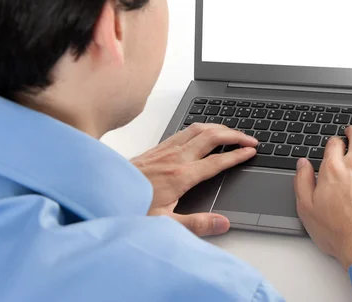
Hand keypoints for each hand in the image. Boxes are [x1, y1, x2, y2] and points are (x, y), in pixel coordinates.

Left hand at [131, 123, 257, 236]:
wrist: (100, 194)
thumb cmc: (129, 209)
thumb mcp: (164, 224)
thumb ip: (196, 224)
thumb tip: (222, 223)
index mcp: (180, 176)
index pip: (217, 161)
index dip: (237, 155)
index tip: (251, 151)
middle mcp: (174, 158)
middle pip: (211, 137)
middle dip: (234, 134)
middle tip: (250, 139)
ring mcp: (164, 150)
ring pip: (197, 129)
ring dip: (218, 127)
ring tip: (232, 131)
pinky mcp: (155, 149)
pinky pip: (183, 131)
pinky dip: (200, 128)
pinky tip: (201, 132)